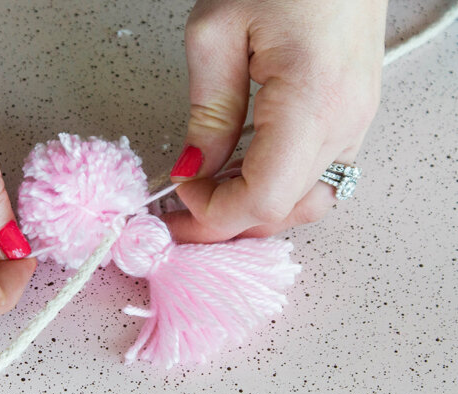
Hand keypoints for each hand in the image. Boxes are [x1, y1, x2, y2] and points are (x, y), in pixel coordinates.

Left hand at [166, 0, 386, 241]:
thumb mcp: (216, 31)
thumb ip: (208, 110)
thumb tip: (194, 168)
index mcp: (312, 103)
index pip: (262, 199)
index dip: (213, 213)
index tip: (177, 195)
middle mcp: (344, 123)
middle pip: (284, 212)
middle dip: (225, 223)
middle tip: (179, 214)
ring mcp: (355, 122)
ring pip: (305, 203)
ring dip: (253, 211)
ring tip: (209, 196)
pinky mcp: (352, 116)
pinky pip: (317, 177)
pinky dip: (275, 189)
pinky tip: (241, 174)